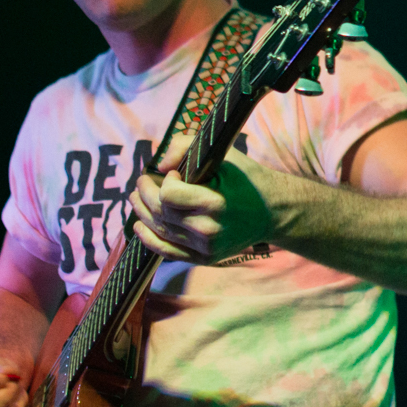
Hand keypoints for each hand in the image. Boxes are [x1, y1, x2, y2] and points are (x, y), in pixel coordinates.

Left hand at [129, 135, 273, 264]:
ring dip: (141, 213)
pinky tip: (138, 227)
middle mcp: (208, 230)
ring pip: (159, 231)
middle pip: (160, 212)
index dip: (164, 182)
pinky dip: (148, 239)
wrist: (272, 212)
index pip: (167, 196)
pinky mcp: (204, 259)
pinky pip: (167, 252)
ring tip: (135, 198)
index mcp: (214, 202)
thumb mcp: (223, 154)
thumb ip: (186, 146)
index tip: (174, 174)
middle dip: (144, 193)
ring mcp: (205, 248)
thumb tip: (160, 165)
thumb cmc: (246, 178)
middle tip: (141, 181)